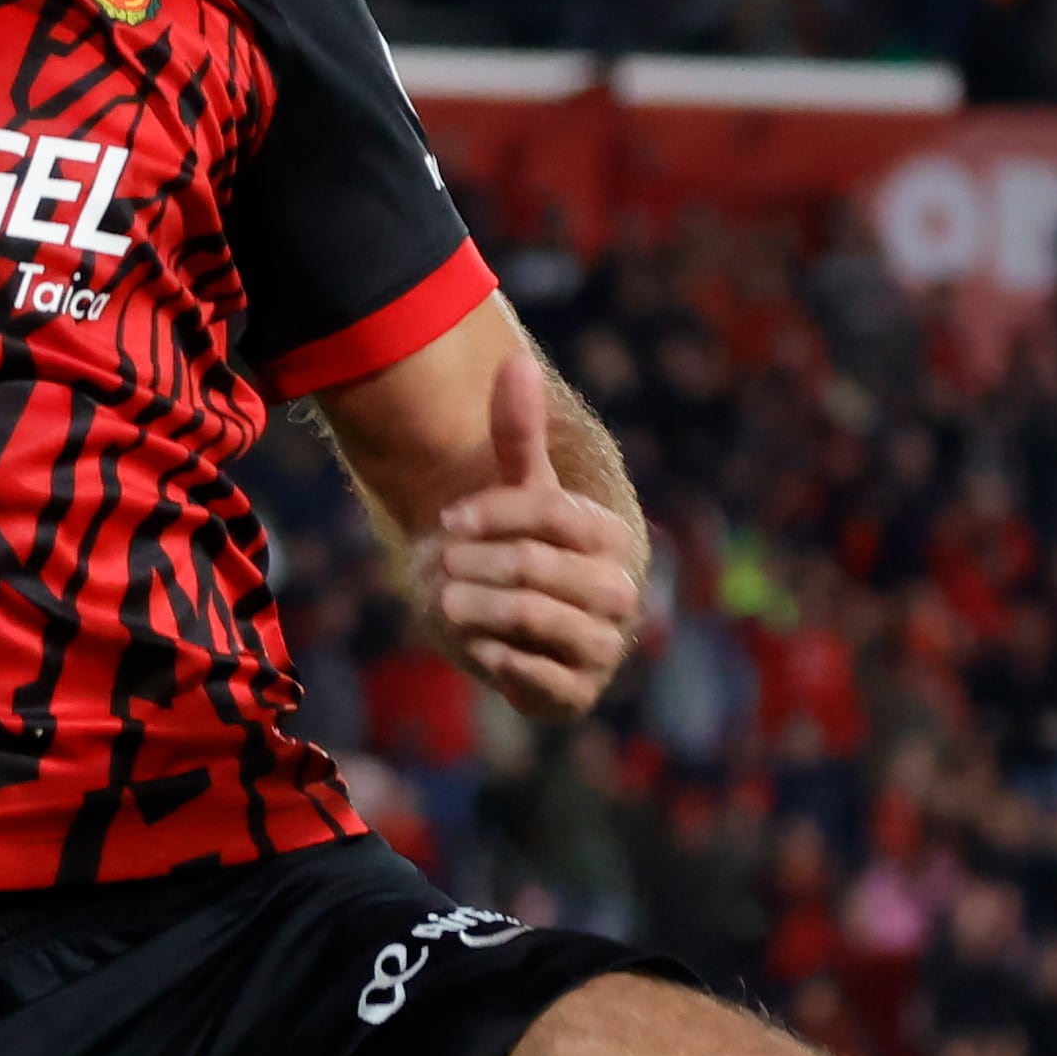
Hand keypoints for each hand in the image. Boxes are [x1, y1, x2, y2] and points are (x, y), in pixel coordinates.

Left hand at [415, 349, 644, 719]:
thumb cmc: (513, 550)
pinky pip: (540, 677)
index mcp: (609, 537)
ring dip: (477, 607)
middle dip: (475, 562)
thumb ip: (518, 434)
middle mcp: (619, 591)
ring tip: (444, 601)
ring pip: (535, 616)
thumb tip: (515, 361)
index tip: (446, 519)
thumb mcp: (514, 493)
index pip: (553, 513)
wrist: (506, 632)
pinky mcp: (579, 694)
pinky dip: (501, 659)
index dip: (495, 512)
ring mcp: (603, 645)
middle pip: (537, 565)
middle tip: (437, 565)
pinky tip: (478, 647)